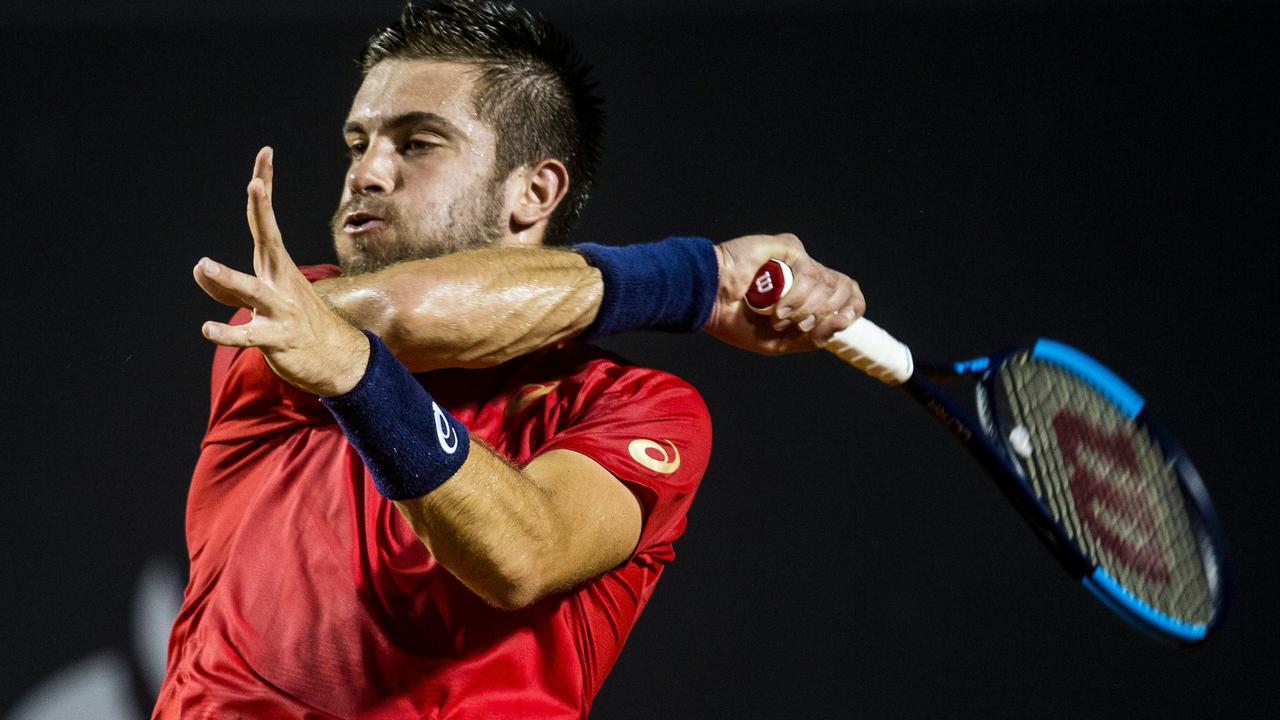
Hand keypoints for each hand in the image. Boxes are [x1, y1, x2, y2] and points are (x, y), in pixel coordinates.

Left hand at [193, 147, 369, 396]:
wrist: (340, 361)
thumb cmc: (297, 326)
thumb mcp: (262, 302)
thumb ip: (227, 287)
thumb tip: (199, 271)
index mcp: (277, 267)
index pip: (266, 221)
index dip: (265, 186)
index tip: (265, 154)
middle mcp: (281, 282)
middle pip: (269, 241)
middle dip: (262, 212)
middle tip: (256, 185)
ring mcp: (282, 310)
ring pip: (253, 291)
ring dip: (229, 278)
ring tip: (204, 265)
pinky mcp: (278, 339)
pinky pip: (249, 336)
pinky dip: (228, 333)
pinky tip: (207, 329)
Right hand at [704, 233, 863, 354]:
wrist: (712, 301)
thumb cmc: (737, 321)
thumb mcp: (780, 343)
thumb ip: (814, 338)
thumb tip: (844, 321)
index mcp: (809, 297)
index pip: (849, 295)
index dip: (853, 307)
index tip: (844, 320)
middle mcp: (808, 277)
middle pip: (842, 289)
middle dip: (823, 314)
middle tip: (794, 324)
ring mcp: (800, 261)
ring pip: (827, 284)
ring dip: (804, 309)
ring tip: (777, 316)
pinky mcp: (790, 247)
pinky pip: (811, 271)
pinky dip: (797, 294)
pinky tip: (777, 304)